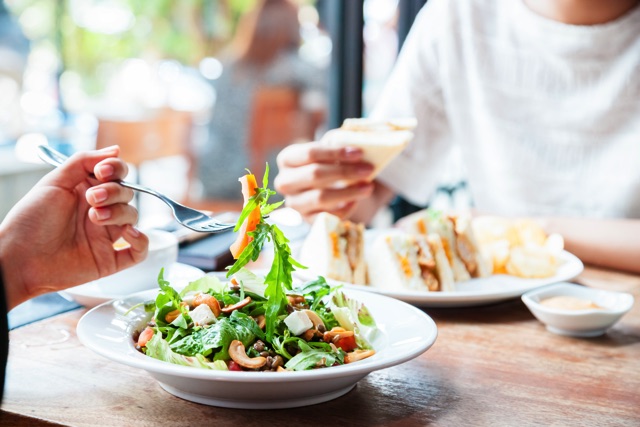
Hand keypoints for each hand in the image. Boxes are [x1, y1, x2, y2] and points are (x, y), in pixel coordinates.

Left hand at [0, 146, 148, 308]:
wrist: (19, 258)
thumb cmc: (30, 221)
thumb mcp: (54, 182)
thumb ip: (83, 162)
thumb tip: (116, 150)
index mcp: (87, 191)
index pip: (117, 174)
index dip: (116, 169)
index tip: (101, 172)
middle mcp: (100, 211)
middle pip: (127, 193)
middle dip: (113, 192)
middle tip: (91, 199)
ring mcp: (106, 236)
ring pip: (132, 217)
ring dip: (120, 213)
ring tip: (96, 217)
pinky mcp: (110, 259)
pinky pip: (139, 251)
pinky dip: (142, 240)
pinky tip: (130, 234)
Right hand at [274, 142, 374, 221]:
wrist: (328, 186)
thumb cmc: (329, 163)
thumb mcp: (331, 148)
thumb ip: (339, 143)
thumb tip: (358, 145)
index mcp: (287, 159)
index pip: (310, 153)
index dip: (336, 152)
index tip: (359, 153)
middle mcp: (285, 182)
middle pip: (314, 174)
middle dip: (344, 172)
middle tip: (368, 169)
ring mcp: (294, 203)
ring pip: (321, 197)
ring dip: (348, 192)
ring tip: (368, 187)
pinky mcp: (306, 220)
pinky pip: (327, 216)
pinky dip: (344, 209)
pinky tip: (355, 200)